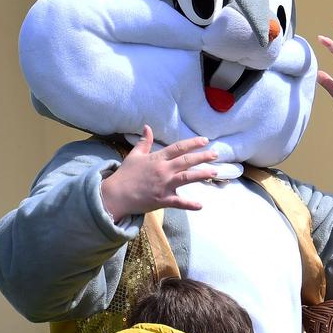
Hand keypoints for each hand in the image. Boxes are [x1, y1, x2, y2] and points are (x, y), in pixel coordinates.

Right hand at [99, 126, 218, 223]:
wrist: (116, 194)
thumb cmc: (126, 175)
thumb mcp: (134, 155)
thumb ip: (144, 142)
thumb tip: (147, 127)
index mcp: (157, 158)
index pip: (178, 148)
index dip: (192, 143)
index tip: (205, 140)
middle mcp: (163, 170)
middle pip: (186, 161)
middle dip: (203, 156)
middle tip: (216, 154)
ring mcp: (164, 185)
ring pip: (187, 177)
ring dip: (202, 174)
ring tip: (215, 172)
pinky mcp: (163, 200)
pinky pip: (179, 202)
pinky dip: (190, 204)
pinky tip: (201, 205)